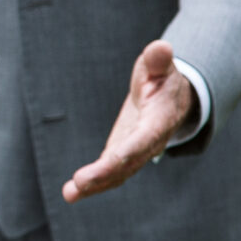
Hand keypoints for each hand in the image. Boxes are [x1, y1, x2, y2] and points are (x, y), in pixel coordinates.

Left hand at [61, 40, 193, 203]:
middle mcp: (149, 143)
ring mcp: (135, 152)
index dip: (130, 149)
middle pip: (128, 162)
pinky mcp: (122, 156)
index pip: (145, 137)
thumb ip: (158, 61)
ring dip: (95, 185)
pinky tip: (71, 192)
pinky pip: (109, 173)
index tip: (113, 158)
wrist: (170, 99)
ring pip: (118, 174)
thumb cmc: (163, 79)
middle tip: (80, 182)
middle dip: (105, 173)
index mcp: (160, 120)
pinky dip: (92, 185)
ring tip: (70, 193)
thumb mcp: (161, 67)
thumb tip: (161, 47)